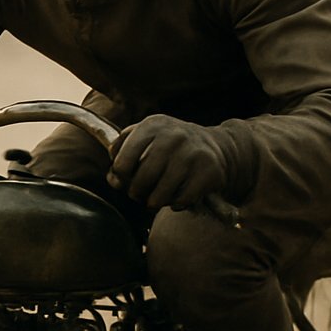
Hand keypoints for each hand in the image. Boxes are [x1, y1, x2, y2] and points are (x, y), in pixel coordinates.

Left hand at [108, 115, 227, 209]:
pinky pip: (180, 201)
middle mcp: (173, 136)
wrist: (216, 145)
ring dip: (154, 202)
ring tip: (158, 196)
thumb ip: (121, 154)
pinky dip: (176, 204)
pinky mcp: (209, 171)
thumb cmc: (170, 145)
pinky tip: (178, 195)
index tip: (125, 179)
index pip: (122, 163)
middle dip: (136, 193)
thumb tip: (114, 179)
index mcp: (152, 125)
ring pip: (159, 196)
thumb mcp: (145, 138)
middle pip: (140, 182)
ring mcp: (192, 154)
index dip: (120, 178)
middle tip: (140, 193)